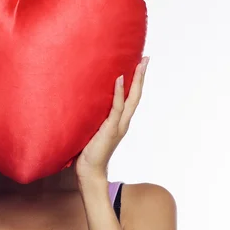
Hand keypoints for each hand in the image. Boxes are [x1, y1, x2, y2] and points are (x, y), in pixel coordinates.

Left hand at [75, 56, 149, 183]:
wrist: (89, 171)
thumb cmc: (87, 151)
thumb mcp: (91, 129)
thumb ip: (93, 117)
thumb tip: (82, 102)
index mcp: (119, 122)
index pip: (131, 98)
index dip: (136, 82)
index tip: (140, 64)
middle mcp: (122, 122)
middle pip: (136, 95)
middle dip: (141, 76)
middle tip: (146, 58)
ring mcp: (118, 126)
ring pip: (131, 100)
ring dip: (135, 81)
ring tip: (139, 64)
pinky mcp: (109, 130)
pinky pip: (116, 109)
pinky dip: (119, 93)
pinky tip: (119, 79)